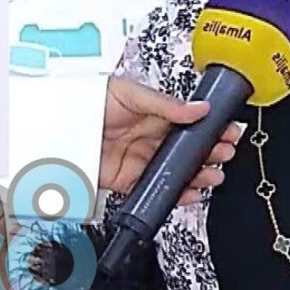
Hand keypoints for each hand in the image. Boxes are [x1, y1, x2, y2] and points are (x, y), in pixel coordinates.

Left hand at [102, 76, 242, 202]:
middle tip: (225, 153)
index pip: (190, 124)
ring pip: (177, 172)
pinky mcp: (129, 180)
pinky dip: (176, 194)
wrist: (60, 127)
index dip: (210, 129)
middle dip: (210, 153)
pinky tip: (191, 192)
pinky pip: (156, 190)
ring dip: (199, 175)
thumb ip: (166, 105)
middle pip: (188, 150)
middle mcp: (150, 138)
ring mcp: (141, 160)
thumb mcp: (131, 94)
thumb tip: (199, 108)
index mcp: (154, 115)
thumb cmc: (89, 101)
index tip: (228, 132)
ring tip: (214, 175)